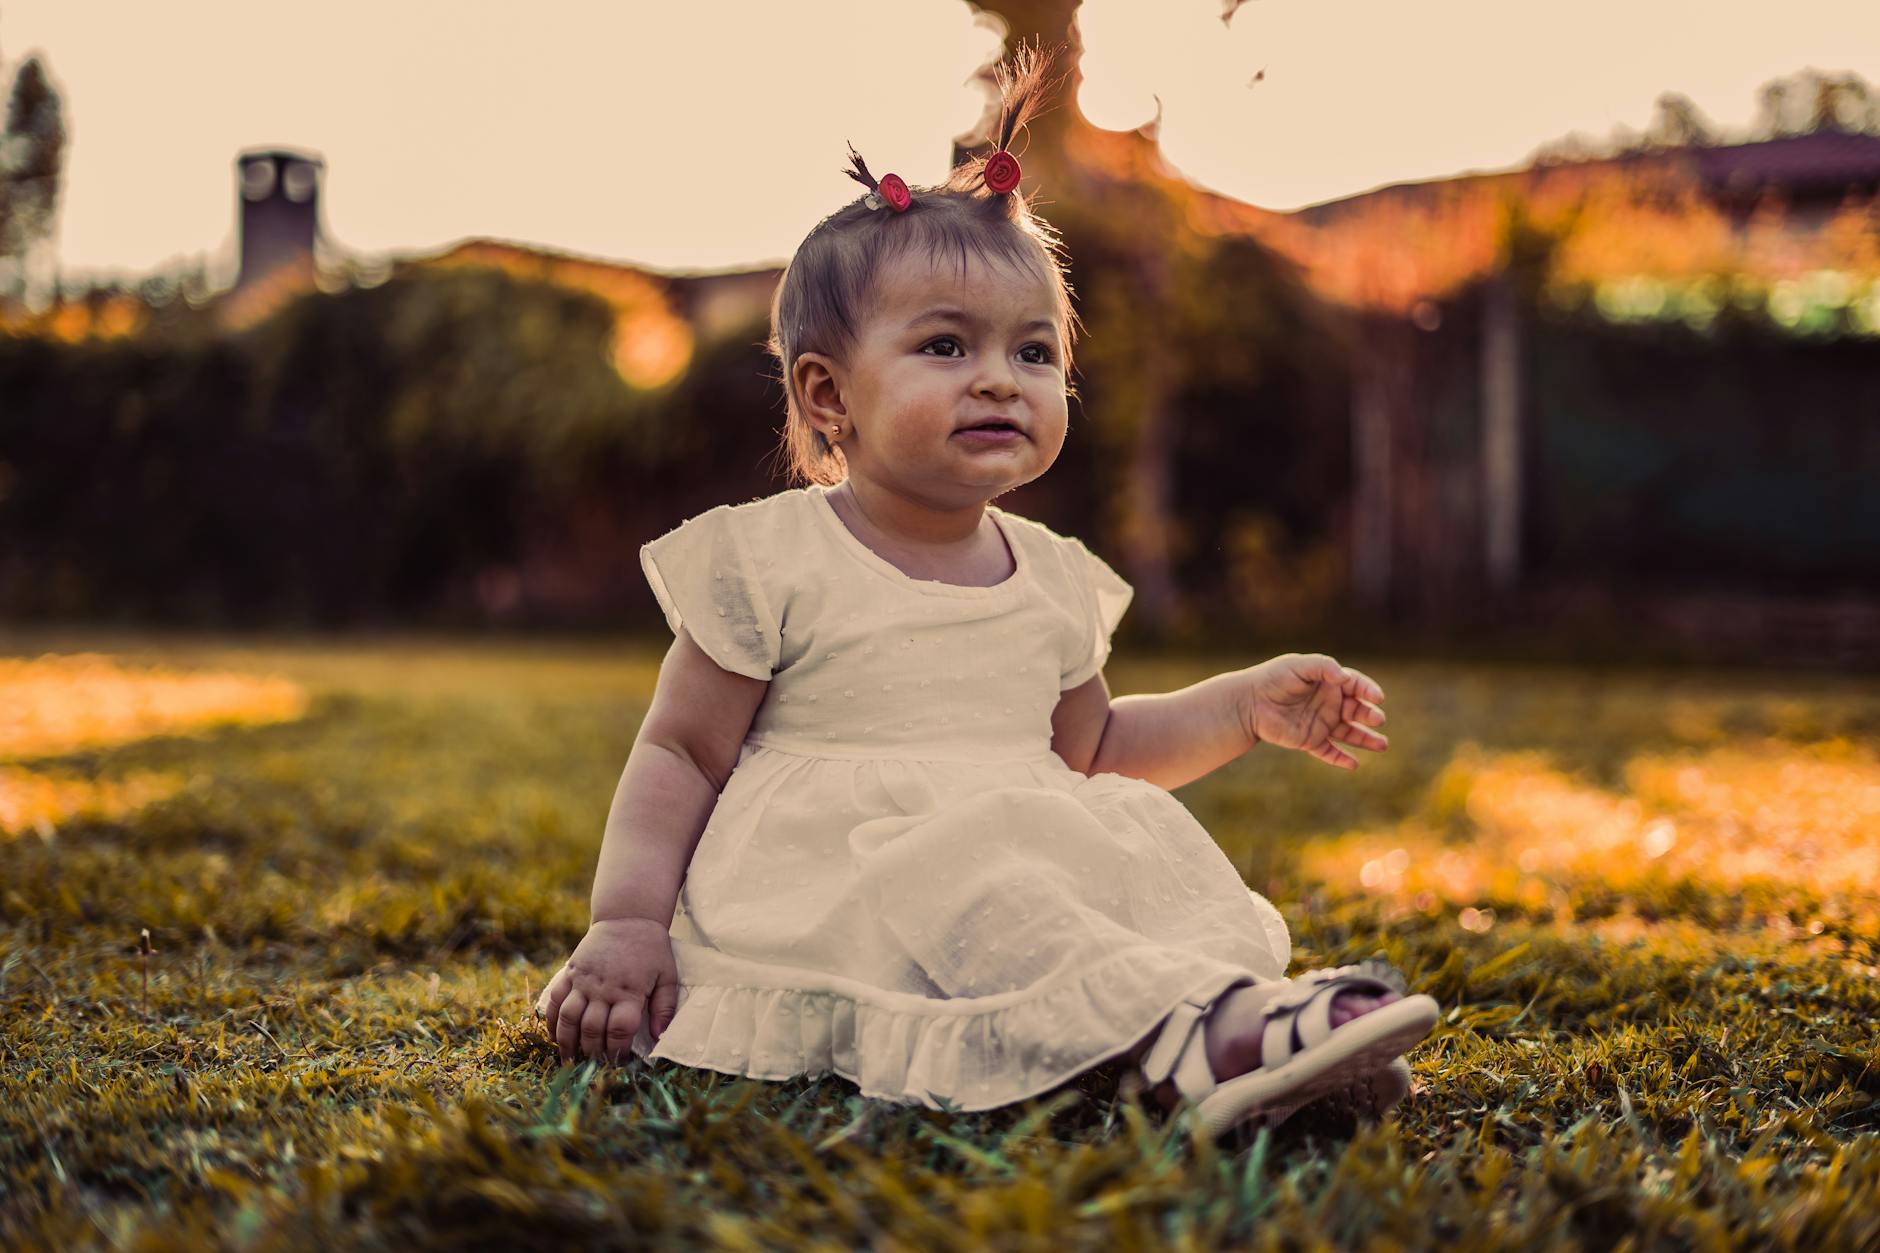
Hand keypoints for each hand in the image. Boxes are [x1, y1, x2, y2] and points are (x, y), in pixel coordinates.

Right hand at [534, 916, 679, 1064]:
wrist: (627, 916)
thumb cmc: (651, 949)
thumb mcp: (667, 975)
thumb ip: (664, 1006)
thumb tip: (660, 1036)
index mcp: (629, 990)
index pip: (619, 1030)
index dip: (617, 1051)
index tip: (619, 1063)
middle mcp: (603, 988)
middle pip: (591, 1029)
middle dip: (592, 1053)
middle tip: (594, 1066)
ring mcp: (583, 980)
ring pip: (569, 1018)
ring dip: (567, 1043)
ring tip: (570, 1061)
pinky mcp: (570, 973)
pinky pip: (556, 1001)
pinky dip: (552, 1021)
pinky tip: (554, 1037)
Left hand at [1241, 652, 1387, 770]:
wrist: (1248, 702)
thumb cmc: (1273, 678)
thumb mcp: (1299, 665)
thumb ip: (1323, 667)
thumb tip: (1345, 678)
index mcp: (1329, 683)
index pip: (1356, 686)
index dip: (1368, 691)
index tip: (1377, 697)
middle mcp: (1329, 703)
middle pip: (1357, 710)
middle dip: (1370, 715)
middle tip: (1377, 718)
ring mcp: (1320, 723)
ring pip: (1349, 733)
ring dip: (1366, 739)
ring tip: (1382, 745)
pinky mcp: (1309, 740)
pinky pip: (1329, 752)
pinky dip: (1341, 759)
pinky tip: (1354, 764)